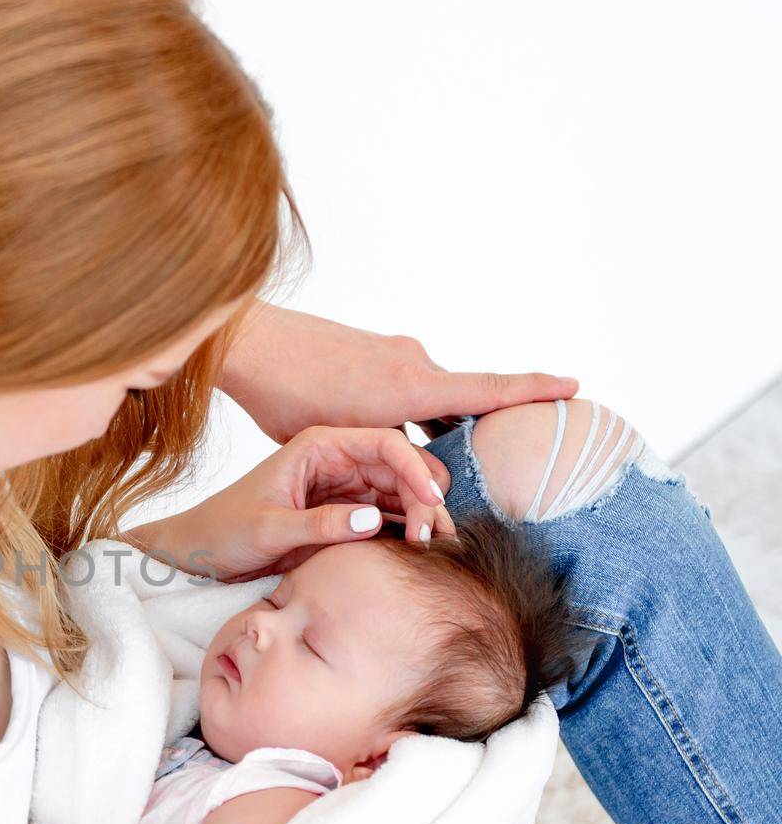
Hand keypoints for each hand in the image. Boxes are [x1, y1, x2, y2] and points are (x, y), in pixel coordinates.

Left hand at [128, 425, 454, 581]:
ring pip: (400, 493)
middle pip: (401, 468)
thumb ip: (320, 524)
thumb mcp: (269, 529)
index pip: (385, 443)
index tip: (432, 501)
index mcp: (319, 446)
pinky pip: (388, 514)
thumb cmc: (225, 531)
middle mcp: (337, 460)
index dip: (416, 469)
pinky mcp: (344, 512)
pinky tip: (420, 549)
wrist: (201, 551)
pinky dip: (406, 529)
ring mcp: (344, 486)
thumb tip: (375, 519)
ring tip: (435, 547)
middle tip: (434, 537)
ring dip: (421, 515)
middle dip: (425, 497)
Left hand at [222, 305, 579, 443]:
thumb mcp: (339, 441)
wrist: (247, 345)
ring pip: (432, 402)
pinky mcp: (374, 354)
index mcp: (409, 386)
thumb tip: (424, 479)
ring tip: (437, 465)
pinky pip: (409, 390)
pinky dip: (413, 416)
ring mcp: (394, 354)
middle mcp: (412, 362)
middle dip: (480, 435)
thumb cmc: (284, 396)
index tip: (576, 385)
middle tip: (501, 459)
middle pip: (464, 405)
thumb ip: (385, 461)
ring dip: (438, 432)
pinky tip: (391, 437)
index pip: (488, 389)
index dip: (533, 391)